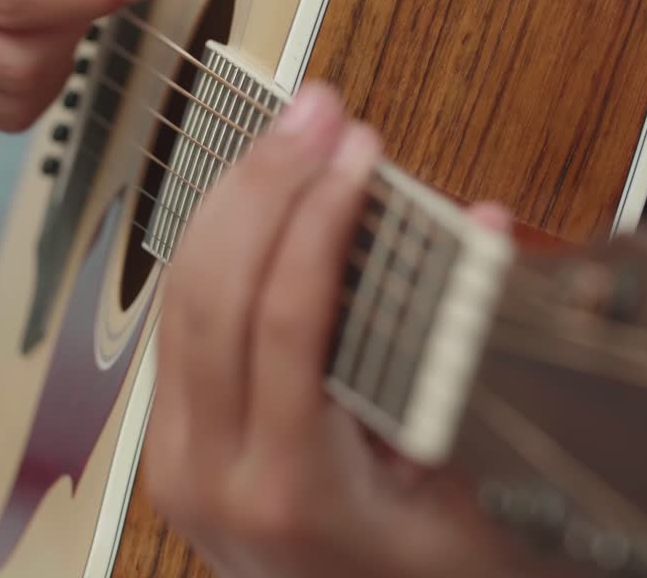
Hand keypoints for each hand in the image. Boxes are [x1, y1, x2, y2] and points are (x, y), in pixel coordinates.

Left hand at [145, 83, 511, 576]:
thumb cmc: (416, 577)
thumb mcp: (467, 487)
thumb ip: (466, 360)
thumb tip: (476, 226)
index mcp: (293, 492)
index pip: (289, 322)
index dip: (322, 219)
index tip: (359, 154)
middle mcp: (213, 475)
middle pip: (216, 292)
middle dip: (269, 184)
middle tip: (319, 115)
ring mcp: (177, 460)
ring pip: (179, 297)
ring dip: (233, 202)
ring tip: (288, 138)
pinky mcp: (170, 443)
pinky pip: (178, 323)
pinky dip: (216, 247)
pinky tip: (253, 200)